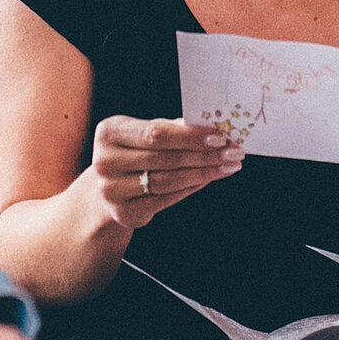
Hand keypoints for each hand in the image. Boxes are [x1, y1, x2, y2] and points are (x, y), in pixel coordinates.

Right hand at [78, 115, 242, 230]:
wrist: (107, 187)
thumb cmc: (133, 153)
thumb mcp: (144, 133)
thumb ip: (173, 129)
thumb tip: (214, 127)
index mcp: (109, 133)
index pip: (157, 133)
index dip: (191, 136)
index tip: (221, 137)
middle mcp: (105, 161)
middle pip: (165, 158)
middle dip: (205, 155)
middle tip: (233, 152)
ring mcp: (112, 190)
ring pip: (168, 180)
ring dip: (204, 173)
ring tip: (227, 166)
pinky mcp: (123, 212)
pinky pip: (166, 199)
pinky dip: (191, 188)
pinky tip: (208, 179)